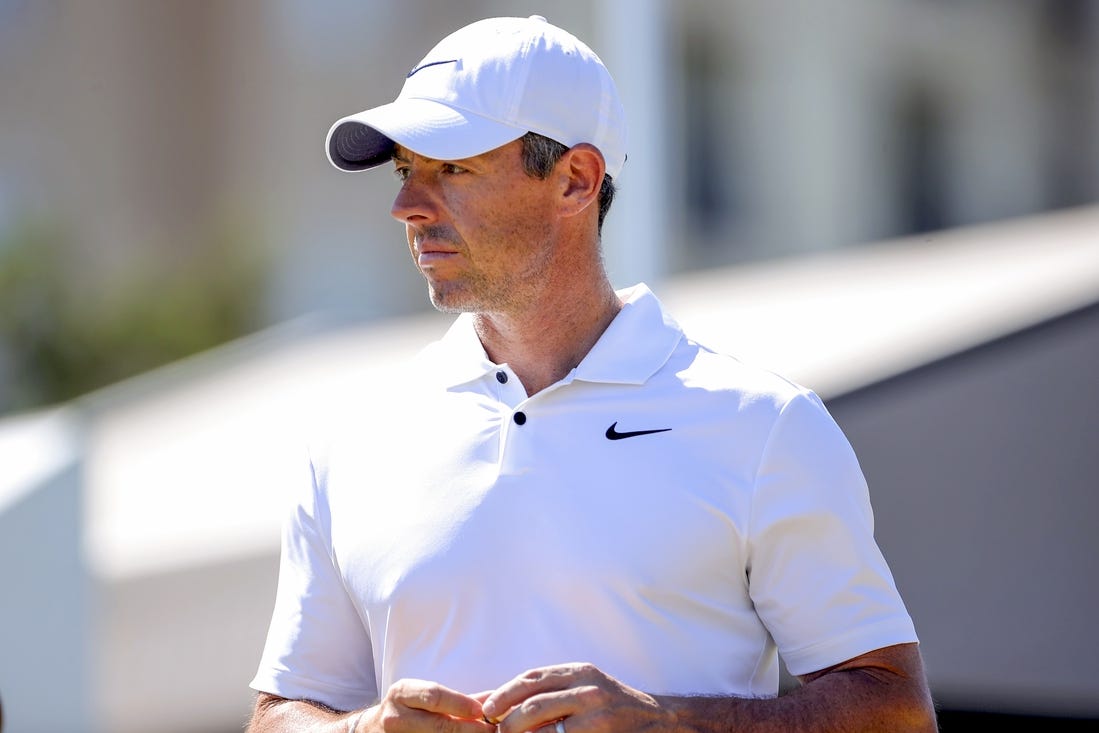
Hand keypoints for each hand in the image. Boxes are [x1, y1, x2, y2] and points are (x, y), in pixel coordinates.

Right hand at [359, 678, 495, 732]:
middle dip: (466, 728)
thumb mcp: (424, 697)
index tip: (481, 711)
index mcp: (402, 693)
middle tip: (489, 730)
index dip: (460, 703)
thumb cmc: (407, 710)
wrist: (371, 731)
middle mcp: (395, 716)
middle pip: (436, 724)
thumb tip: (492, 698)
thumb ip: (458, 699)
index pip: (434, 696)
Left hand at [481, 663, 674, 732]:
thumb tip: (496, 700)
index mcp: (579, 671)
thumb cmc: (611, 705)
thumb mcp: (583, 687)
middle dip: (507, 719)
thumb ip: (549, 691)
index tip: (486, 708)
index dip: (504, 692)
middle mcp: (588, 688)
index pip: (531, 678)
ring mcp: (596, 715)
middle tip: (496, 731)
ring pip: (544, 726)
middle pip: (533, 702)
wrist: (658, 721)